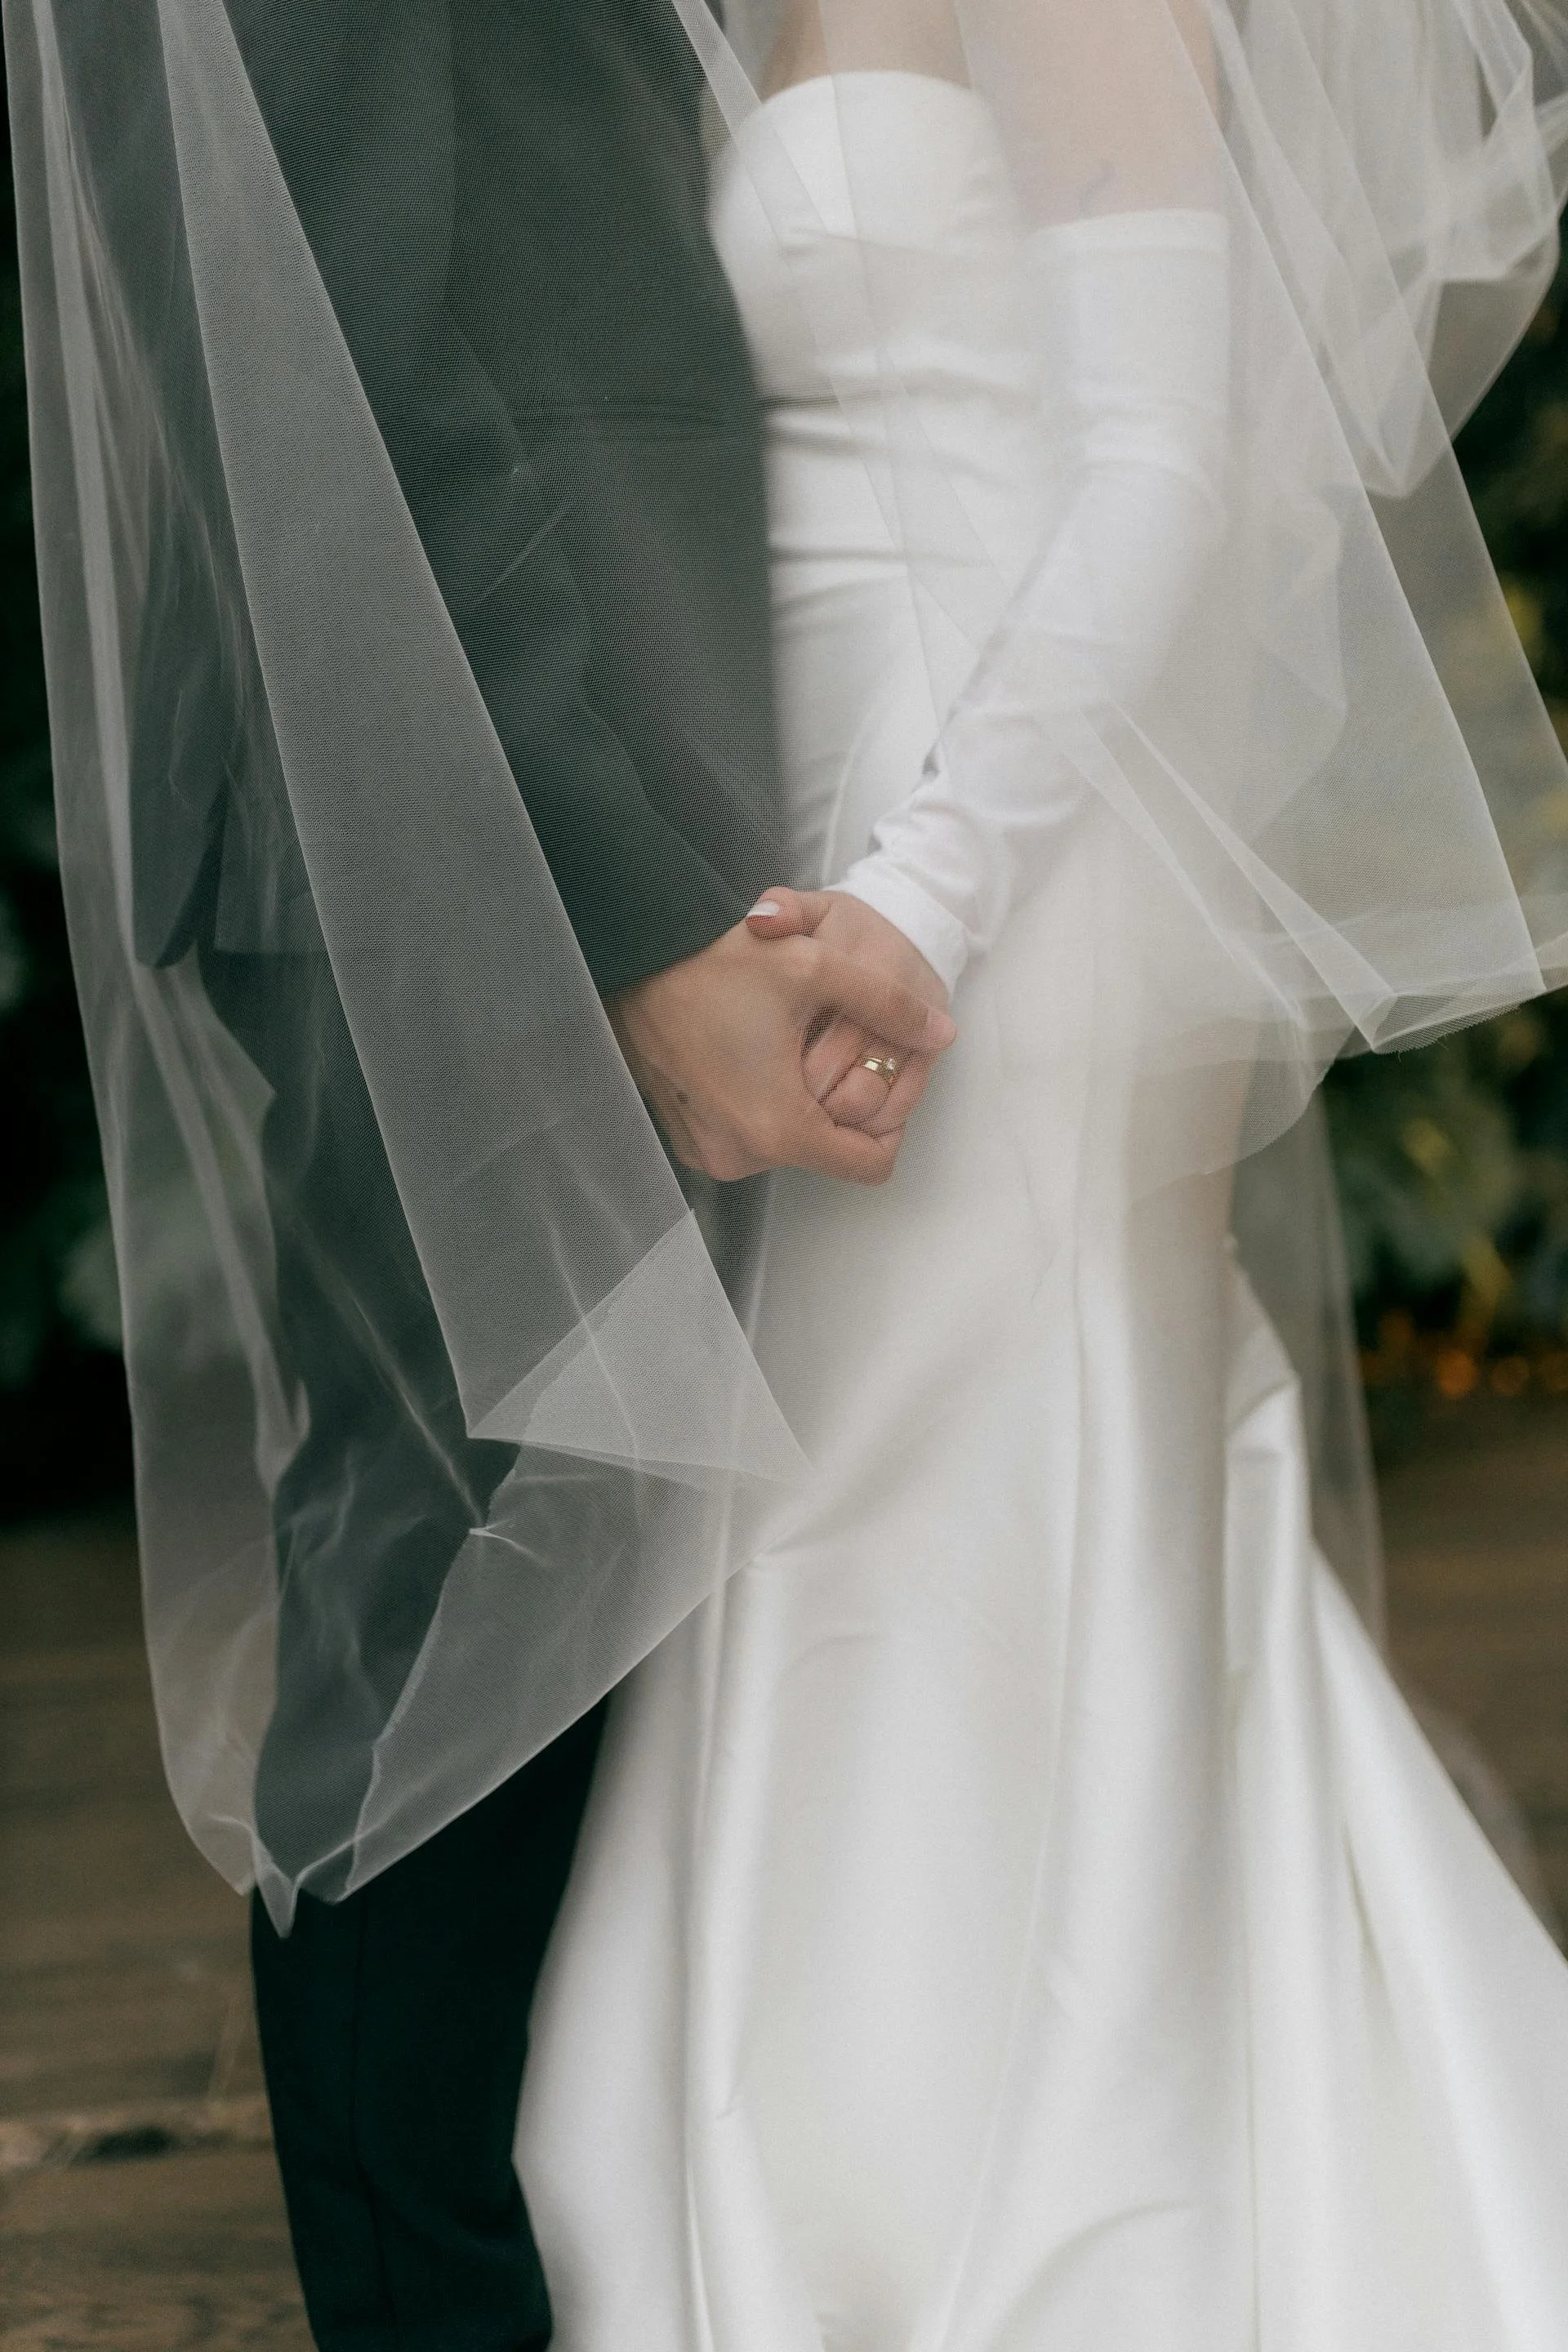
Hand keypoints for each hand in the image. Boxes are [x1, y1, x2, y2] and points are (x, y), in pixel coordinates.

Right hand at [607, 907, 955, 1184]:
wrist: (632, 958)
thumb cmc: (715, 961)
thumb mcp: (817, 968)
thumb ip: (892, 1005)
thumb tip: (943, 1033)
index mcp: (778, 1128)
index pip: (871, 1165)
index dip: (892, 1122)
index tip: (882, 1073)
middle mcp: (741, 1154)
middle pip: (828, 1150)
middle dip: (844, 1104)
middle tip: (833, 1041)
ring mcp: (709, 1150)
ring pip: (789, 1140)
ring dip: (802, 1101)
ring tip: (792, 1040)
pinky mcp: (687, 1138)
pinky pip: (750, 1133)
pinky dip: (765, 1102)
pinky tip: (757, 1048)